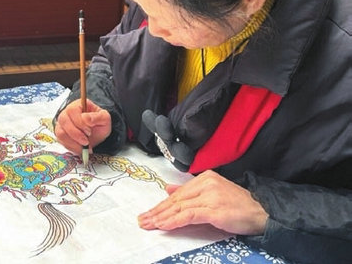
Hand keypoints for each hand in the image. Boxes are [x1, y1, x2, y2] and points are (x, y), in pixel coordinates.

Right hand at [55, 99, 111, 153]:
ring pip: (61, 132)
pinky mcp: (60, 133)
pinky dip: (71, 146)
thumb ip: (98, 117)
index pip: (72, 110)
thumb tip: (86, 119)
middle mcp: (67, 113)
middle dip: (76, 134)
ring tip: (84, 146)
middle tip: (86, 142)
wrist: (97, 134)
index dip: (80, 122)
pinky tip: (80, 148)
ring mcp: (62, 123)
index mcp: (78, 105)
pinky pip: (61, 141)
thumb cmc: (99, 124)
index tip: (89, 132)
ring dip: (73, 142)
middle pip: (64, 121)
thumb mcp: (105, 119)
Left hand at [138, 170, 267, 235]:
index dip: (161, 204)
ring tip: (149, 224)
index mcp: (205, 178)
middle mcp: (206, 184)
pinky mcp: (214, 209)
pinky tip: (164, 226)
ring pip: (179, 207)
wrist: (262, 212)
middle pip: (176, 200)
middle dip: (157, 211)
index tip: (148, 213)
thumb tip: (168, 189)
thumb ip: (190, 192)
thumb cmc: (239, 205)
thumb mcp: (212, 194)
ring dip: (162, 217)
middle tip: (142, 220)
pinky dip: (174, 221)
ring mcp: (210, 196)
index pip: (178, 193)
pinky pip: (188, 215)